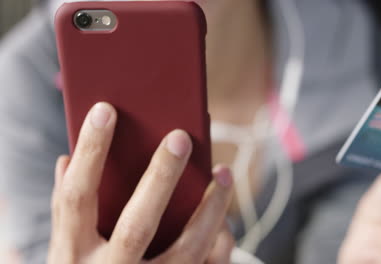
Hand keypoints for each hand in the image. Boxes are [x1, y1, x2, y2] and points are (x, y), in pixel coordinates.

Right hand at [47, 102, 234, 263]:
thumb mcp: (64, 250)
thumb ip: (66, 209)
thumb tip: (66, 160)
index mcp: (72, 255)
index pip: (78, 196)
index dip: (91, 152)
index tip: (105, 109)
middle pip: (138, 223)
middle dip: (160, 178)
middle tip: (180, 138)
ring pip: (188, 249)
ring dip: (210, 208)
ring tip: (224, 173)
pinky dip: (220, 243)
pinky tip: (224, 221)